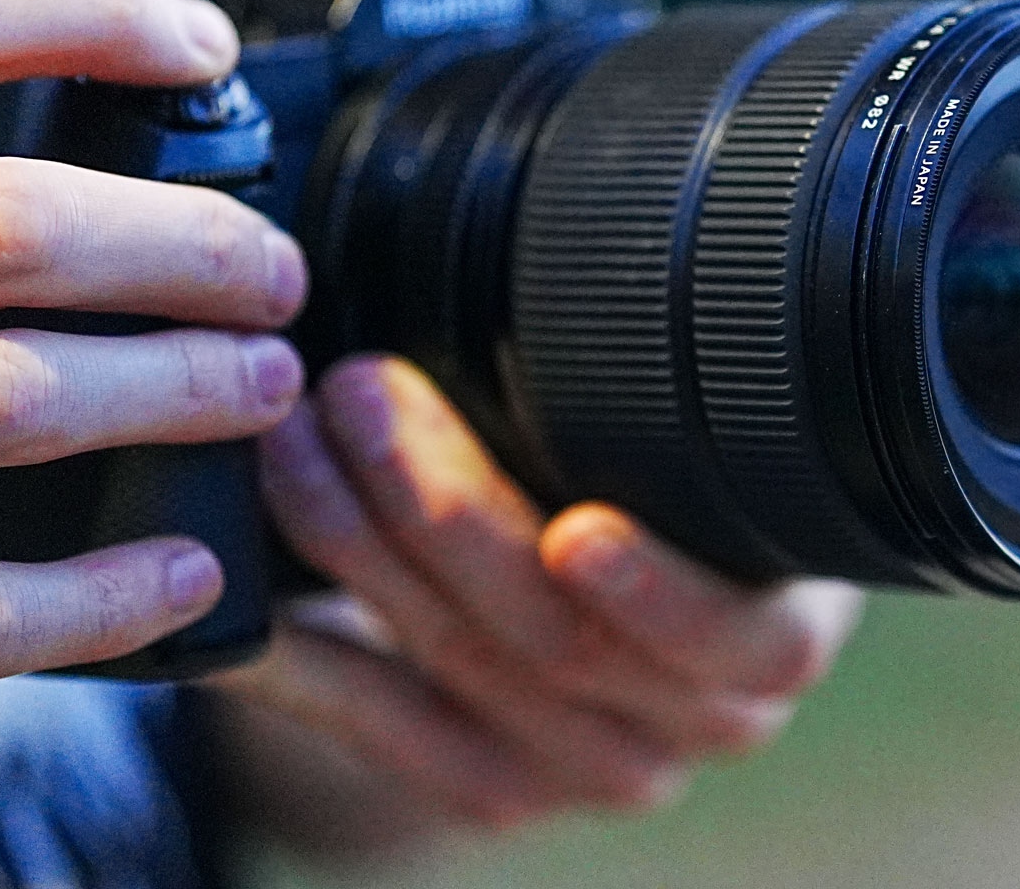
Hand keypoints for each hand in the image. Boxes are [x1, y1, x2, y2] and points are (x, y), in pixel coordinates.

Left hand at [219, 356, 861, 843]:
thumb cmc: (659, 489)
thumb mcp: (691, 447)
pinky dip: (300, 658)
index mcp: (772, 630)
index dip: (656, 592)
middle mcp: (693, 716)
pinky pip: (379, 728)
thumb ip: (655, 400)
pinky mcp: (488, 786)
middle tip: (361, 392)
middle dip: (442, 506)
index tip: (580, 531)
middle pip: (559, 638)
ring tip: (289, 441)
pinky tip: (247, 600)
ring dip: (355, 544)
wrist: (614, 625)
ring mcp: (588, 764)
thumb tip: (591, 231)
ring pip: (458, 663)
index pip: (735, 638)